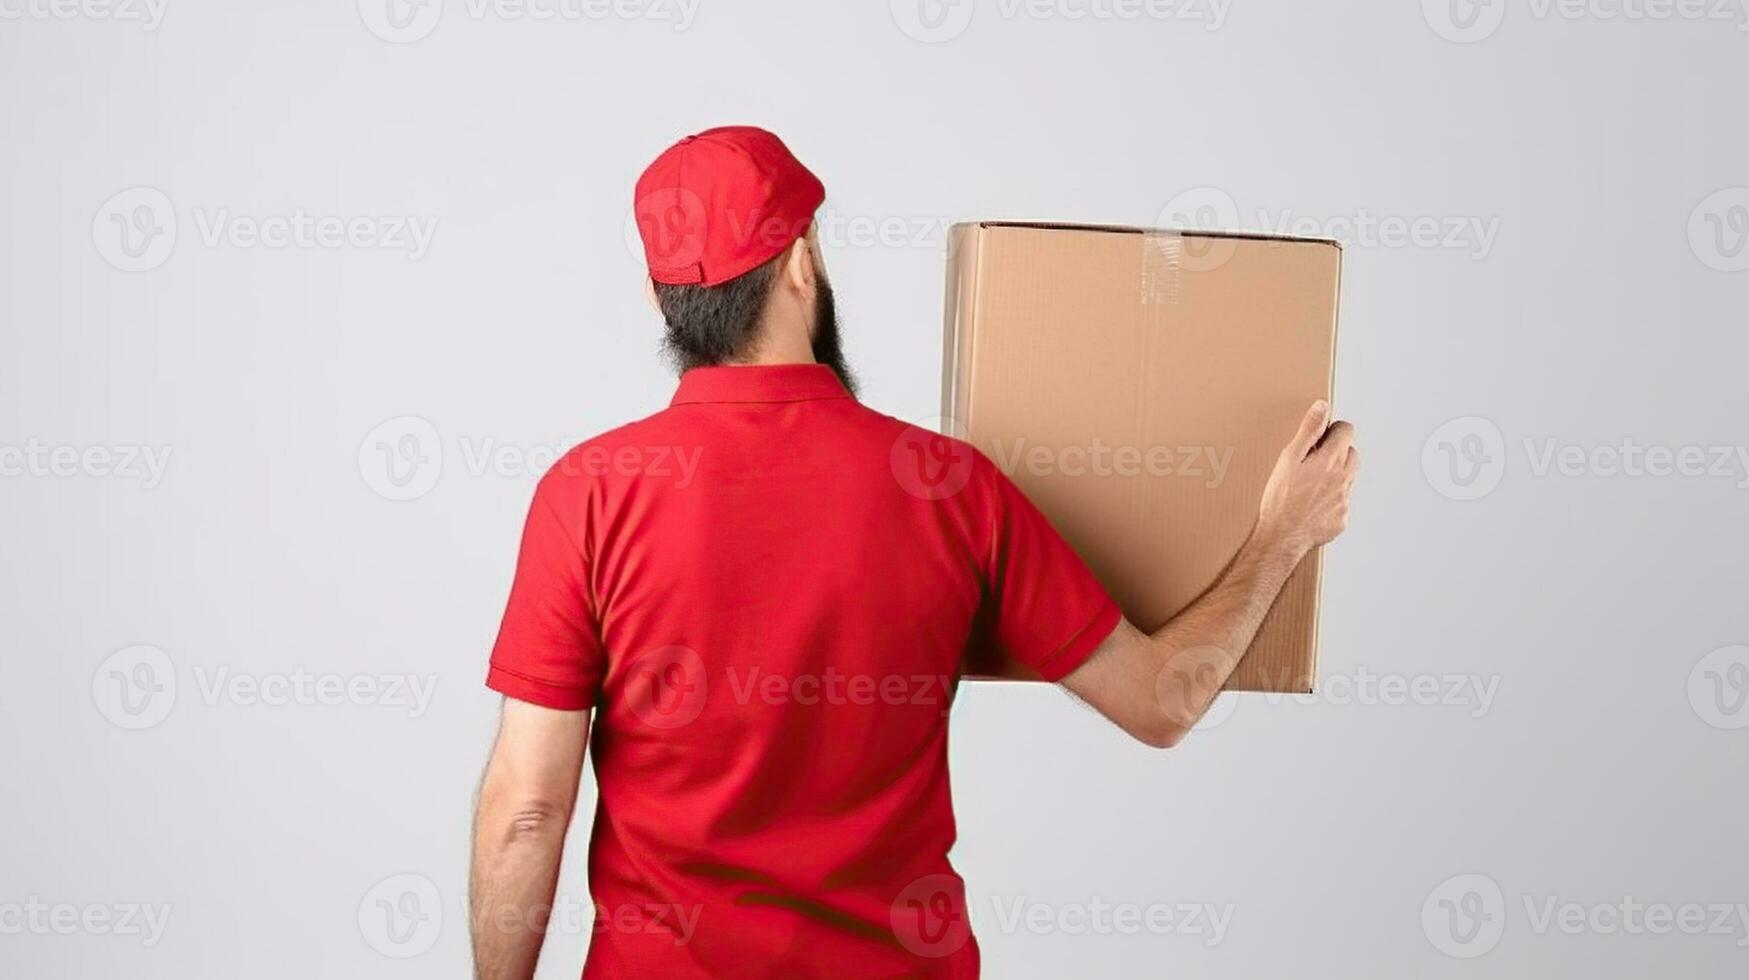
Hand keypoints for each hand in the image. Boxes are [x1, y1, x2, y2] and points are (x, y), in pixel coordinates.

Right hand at [1255, 400, 1356, 557]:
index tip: (1319, 438)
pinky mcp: (1342, 519)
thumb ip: (1309, 430)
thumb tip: (1323, 407)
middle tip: (1313, 462)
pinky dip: (1331, 500)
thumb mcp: (1288, 458)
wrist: (1280, 538)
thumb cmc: (1280, 500)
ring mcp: (1345, 501)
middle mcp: (1344, 479)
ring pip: (1349, 479)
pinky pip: (1342, 503)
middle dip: (1337, 452)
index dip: (1333, 430)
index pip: (1347, 431)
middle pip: (1352, 454)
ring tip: (1309, 485)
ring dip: (1335, 476)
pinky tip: (1311, 505)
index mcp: (1331, 460)